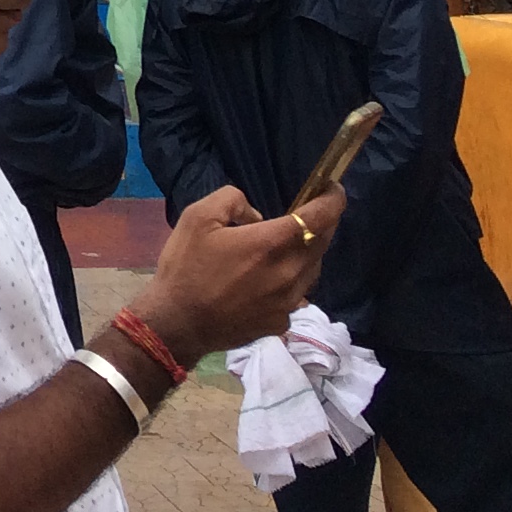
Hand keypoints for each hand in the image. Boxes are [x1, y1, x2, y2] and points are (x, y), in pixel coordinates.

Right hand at [125, 183, 338, 362]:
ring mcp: (289, 302)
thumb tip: (256, 215)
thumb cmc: (185, 267)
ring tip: (291, 243)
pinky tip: (271, 278)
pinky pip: (298, 293)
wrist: (178, 323)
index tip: (333, 188)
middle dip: (324, 223)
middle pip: (321, 244)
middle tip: (314, 210)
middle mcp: (288, 273)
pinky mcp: (282, 322)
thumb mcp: (197, 216)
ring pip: (313, 269)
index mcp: (269, 244)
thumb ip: (231, 199)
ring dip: (309, 252)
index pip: (318, 218)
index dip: (332, 200)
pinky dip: (293, 279)